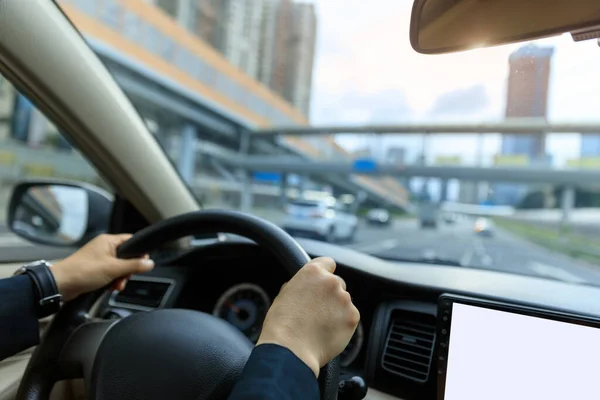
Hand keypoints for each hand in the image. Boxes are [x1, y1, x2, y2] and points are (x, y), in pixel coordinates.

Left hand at [50, 234, 154, 301]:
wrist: (61, 284)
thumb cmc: (83, 272)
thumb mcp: (113, 268)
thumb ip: (134, 265)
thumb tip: (150, 263)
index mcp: (108, 241)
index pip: (131, 241)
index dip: (139, 252)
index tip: (143, 264)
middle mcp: (104, 247)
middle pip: (126, 256)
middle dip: (128, 270)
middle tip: (125, 278)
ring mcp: (99, 258)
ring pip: (119, 266)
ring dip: (120, 277)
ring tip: (116, 286)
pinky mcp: (95, 269)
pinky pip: (110, 273)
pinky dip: (112, 280)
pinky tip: (110, 287)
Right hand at [257, 257, 359, 376]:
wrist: (291, 349)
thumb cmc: (282, 324)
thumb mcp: (285, 294)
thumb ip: (302, 285)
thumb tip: (307, 287)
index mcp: (312, 272)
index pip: (328, 263)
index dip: (324, 273)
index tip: (321, 283)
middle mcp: (331, 281)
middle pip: (337, 283)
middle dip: (330, 295)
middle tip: (318, 311)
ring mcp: (344, 299)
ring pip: (344, 302)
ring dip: (336, 310)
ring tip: (320, 325)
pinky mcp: (353, 317)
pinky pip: (350, 317)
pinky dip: (342, 324)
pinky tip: (328, 332)